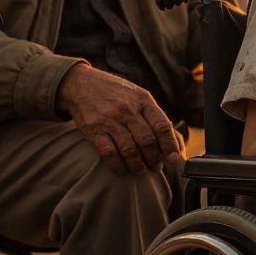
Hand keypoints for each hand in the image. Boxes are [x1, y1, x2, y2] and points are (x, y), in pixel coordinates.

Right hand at [56, 64, 181, 173]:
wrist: (82, 84)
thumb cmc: (115, 93)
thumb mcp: (137, 95)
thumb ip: (152, 114)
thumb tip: (171, 140)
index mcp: (143, 100)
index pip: (162, 126)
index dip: (170, 145)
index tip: (174, 159)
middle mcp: (128, 109)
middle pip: (147, 141)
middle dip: (154, 159)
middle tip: (156, 167)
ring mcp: (110, 119)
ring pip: (129, 150)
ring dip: (137, 165)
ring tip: (140, 170)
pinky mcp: (94, 129)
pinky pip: (109, 153)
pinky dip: (117, 165)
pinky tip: (122, 170)